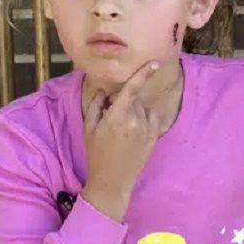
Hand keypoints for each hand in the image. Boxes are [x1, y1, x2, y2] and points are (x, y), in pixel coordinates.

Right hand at [81, 61, 164, 220]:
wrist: (112, 180)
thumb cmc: (97, 154)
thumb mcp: (89, 128)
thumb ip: (95, 105)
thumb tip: (103, 90)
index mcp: (117, 117)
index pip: (132, 89)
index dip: (143, 74)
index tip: (153, 62)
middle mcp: (135, 121)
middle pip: (135, 99)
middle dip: (125, 102)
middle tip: (113, 118)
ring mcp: (147, 130)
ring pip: (144, 108)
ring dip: (136, 111)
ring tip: (123, 129)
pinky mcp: (154, 138)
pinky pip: (152, 118)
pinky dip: (145, 118)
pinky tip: (134, 131)